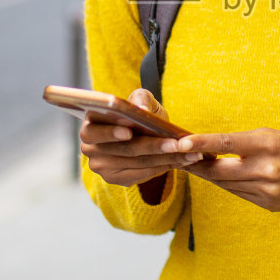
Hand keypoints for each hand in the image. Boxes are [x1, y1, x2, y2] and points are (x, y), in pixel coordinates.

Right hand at [79, 89, 204, 191]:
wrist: (141, 132)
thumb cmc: (138, 114)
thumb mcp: (141, 100)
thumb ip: (140, 99)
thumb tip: (141, 109)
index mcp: (89, 125)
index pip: (94, 130)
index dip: (111, 132)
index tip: (130, 131)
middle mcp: (90, 149)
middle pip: (125, 149)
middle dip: (153, 146)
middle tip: (177, 144)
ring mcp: (102, 167)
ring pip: (139, 163)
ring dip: (167, 158)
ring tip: (190, 153)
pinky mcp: (117, 179)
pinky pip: (144, 174)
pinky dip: (165, 167)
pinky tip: (183, 161)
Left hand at [175, 128, 279, 232]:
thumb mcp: (279, 137)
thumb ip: (249, 144)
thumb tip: (216, 150)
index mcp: (269, 144)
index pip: (226, 143)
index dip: (201, 144)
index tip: (181, 142)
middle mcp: (266, 169)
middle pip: (219, 170)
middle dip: (197, 164)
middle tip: (179, 156)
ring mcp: (267, 190)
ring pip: (226, 184)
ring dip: (210, 175)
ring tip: (195, 165)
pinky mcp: (268, 205)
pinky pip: (240, 194)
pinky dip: (229, 185)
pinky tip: (224, 178)